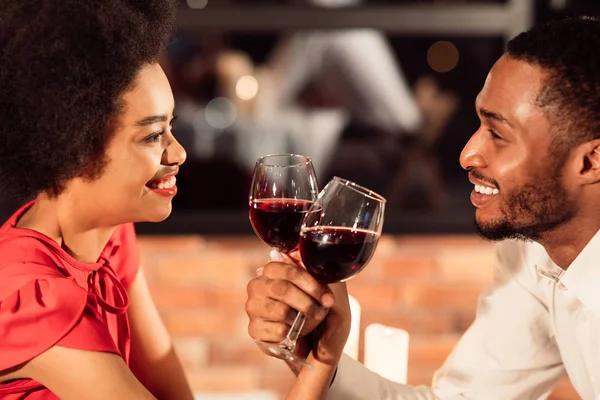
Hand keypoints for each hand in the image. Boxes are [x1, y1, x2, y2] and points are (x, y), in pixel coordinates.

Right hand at [245, 250, 350, 366]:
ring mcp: (252, 307)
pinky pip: (278, 330)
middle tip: (320, 311)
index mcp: (270, 270)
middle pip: (283, 290)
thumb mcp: (311, 286)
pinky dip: (292, 333)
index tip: (327, 298)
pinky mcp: (254, 329)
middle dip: (307, 302)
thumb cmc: (305, 305)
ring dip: (301, 319)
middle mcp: (256, 286)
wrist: (300, 335)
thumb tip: (299, 252)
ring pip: (281, 311)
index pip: (289, 271)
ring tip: (308, 322)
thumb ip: (307, 269)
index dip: (311, 285)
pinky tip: (293, 332)